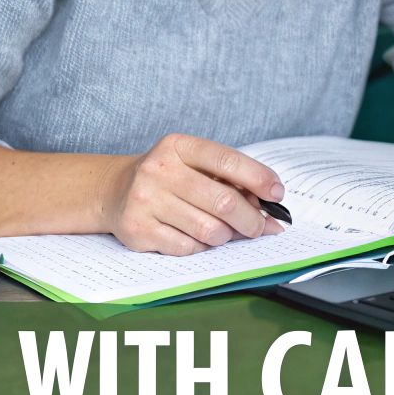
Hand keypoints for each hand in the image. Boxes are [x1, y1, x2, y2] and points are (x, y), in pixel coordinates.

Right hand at [100, 134, 285, 255]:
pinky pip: (188, 248)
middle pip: (224, 202)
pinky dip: (201, 247)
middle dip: (252, 219)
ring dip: (226, 235)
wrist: (116, 190)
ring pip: (209, 230)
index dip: (259, 178)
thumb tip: (270, 215)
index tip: (277, 194)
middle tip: (261, 226)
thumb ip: (231, 181)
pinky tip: (195, 236)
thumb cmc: (169, 178)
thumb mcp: (194, 164)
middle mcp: (159, 170)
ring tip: (224, 230)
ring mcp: (146, 200)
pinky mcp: (138, 230)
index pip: (227, 161)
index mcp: (178, 146)